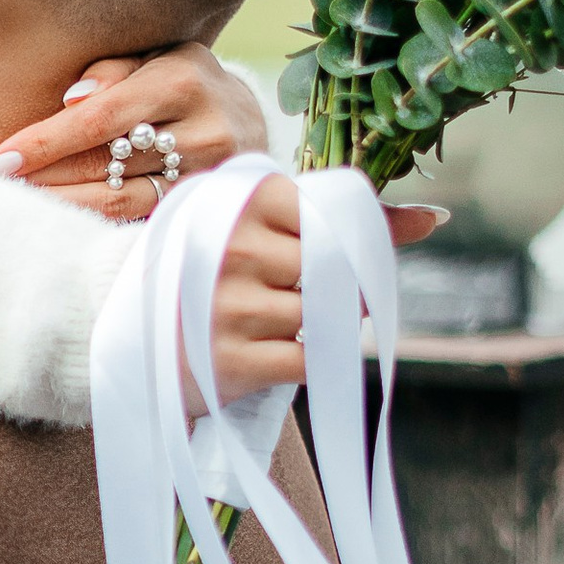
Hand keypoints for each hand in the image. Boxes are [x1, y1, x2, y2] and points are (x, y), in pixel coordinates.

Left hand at [0, 45, 267, 218]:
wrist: (248, 122)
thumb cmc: (181, 81)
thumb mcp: (155, 57)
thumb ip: (111, 70)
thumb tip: (71, 100)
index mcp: (181, 82)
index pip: (99, 118)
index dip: (46, 141)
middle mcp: (201, 133)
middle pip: (104, 165)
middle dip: (41, 179)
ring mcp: (205, 179)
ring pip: (120, 203)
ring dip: (60, 207)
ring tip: (13, 208)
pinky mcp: (200, 212)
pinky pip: (138, 223)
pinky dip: (92, 223)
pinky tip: (56, 223)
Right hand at [189, 178, 446, 416]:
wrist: (129, 335)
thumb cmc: (208, 271)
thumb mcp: (257, 225)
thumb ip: (338, 218)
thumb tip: (434, 219)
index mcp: (236, 201)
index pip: (325, 214)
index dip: (341, 238)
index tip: (330, 251)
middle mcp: (232, 249)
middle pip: (333, 266)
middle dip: (341, 286)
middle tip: (315, 292)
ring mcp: (230, 307)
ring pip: (326, 315)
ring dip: (326, 324)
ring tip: (287, 320)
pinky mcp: (234, 362)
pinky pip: (310, 360)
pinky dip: (312, 358)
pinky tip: (280, 348)